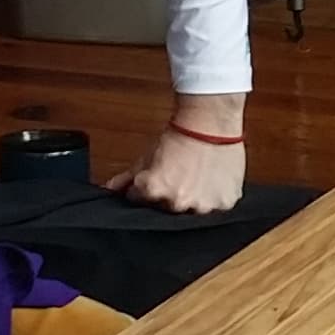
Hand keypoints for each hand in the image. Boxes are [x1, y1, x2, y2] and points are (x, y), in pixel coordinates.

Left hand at [113, 119, 244, 213]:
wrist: (210, 121)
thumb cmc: (180, 136)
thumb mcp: (147, 156)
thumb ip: (126, 178)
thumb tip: (109, 190)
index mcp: (154, 191)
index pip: (140, 203)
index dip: (145, 192)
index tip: (155, 181)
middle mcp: (178, 202)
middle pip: (167, 211)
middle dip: (169, 198)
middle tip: (180, 178)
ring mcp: (204, 205)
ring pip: (194, 213)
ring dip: (194, 201)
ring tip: (197, 180)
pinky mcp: (225, 202)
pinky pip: (218, 208)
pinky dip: (214, 198)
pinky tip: (212, 182)